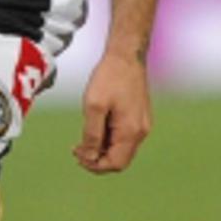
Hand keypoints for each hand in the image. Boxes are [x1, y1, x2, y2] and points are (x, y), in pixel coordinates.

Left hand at [73, 51, 151, 173]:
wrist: (126, 55)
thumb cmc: (109, 77)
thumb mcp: (94, 106)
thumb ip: (92, 135)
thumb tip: (89, 157)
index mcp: (131, 131)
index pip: (115, 164)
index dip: (94, 165)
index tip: (77, 155)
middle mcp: (141, 131)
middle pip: (119, 160)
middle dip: (97, 158)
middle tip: (78, 148)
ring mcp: (142, 124)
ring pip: (122, 149)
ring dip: (102, 148)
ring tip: (85, 135)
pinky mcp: (140, 117)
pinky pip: (125, 138)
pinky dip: (109, 138)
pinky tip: (97, 125)